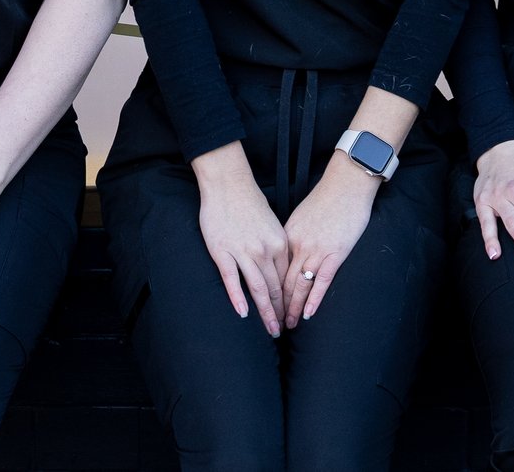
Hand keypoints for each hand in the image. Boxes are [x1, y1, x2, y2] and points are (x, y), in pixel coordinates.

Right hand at [193, 144, 288, 335]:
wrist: (228, 182)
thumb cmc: (249, 202)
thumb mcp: (271, 224)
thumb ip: (276, 246)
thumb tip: (280, 267)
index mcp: (279, 244)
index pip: (287, 279)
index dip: (290, 300)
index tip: (291, 314)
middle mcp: (264, 250)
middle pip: (275, 288)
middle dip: (280, 312)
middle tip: (282, 330)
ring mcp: (243, 252)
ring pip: (257, 289)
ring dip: (265, 312)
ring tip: (270, 330)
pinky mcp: (222, 251)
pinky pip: (232, 279)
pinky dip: (238, 298)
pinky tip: (243, 313)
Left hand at [283, 159, 379, 325]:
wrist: (346, 184)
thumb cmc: (326, 199)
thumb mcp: (301, 217)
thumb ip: (293, 236)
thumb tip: (286, 253)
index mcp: (287, 236)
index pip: (274, 269)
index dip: (269, 290)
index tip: (265, 305)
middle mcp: (298, 245)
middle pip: (283, 281)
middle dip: (277, 304)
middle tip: (273, 323)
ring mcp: (316, 249)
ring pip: (300, 284)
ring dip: (293, 307)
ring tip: (289, 324)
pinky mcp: (335, 252)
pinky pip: (322, 281)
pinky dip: (314, 299)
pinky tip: (308, 313)